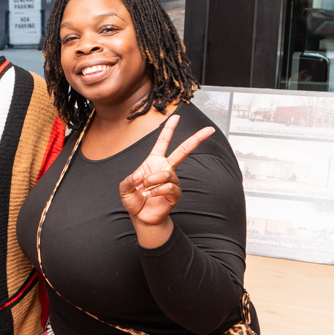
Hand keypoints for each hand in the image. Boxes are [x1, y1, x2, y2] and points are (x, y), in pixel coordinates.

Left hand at [119, 114, 213, 240]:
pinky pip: (170, 187)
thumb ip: (128, 180)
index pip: (163, 142)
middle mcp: (166, 169)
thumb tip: (139, 176)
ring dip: (153, 180)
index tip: (176, 117)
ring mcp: (172, 181)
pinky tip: (150, 195)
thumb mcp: (124, 188)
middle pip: (183, 151)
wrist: (141, 217)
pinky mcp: (175, 193)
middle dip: (195, 140)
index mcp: (154, 162)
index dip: (169, 129)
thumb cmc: (134, 200)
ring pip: (168, 174)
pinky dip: (156, 191)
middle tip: (209, 130)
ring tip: (144, 188)